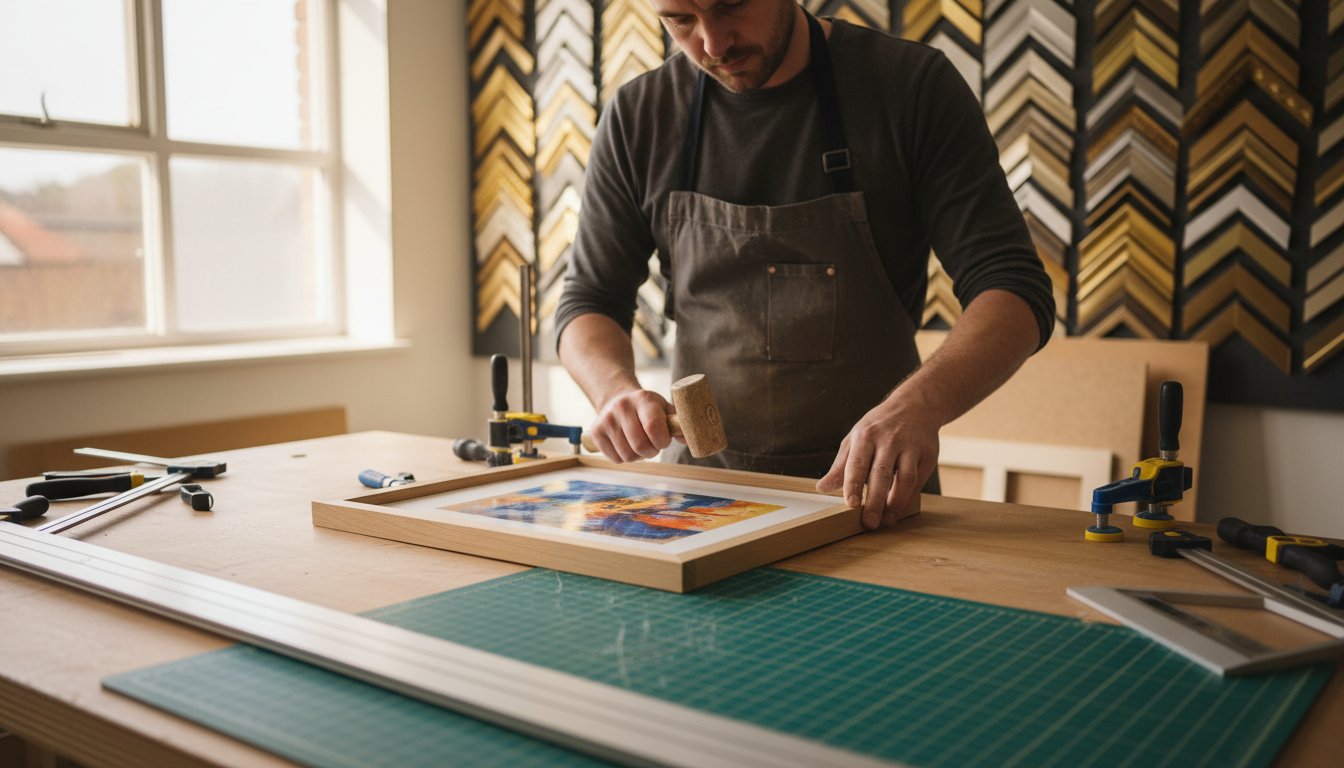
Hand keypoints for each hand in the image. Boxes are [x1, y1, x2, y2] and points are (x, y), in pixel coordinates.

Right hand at [589, 388, 679, 462]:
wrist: (617, 399)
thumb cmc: (647, 409)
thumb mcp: (665, 409)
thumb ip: (678, 424)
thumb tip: (689, 439)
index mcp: (643, 399)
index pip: (653, 426)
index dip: (662, 441)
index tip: (663, 441)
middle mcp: (622, 406)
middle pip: (640, 446)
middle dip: (651, 451)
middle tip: (653, 445)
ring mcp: (606, 419)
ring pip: (628, 456)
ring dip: (638, 456)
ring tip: (639, 444)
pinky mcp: (596, 433)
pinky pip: (615, 459)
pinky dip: (625, 458)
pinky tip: (627, 445)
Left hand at [816, 395, 939, 528]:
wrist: (915, 405)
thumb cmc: (879, 426)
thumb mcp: (855, 439)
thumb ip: (840, 466)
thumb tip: (822, 488)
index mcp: (866, 435)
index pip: (858, 463)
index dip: (854, 485)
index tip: (851, 505)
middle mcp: (889, 440)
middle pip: (882, 473)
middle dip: (876, 501)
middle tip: (870, 523)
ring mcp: (910, 446)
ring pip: (905, 477)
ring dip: (897, 502)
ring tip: (887, 520)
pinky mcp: (928, 454)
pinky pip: (919, 480)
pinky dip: (910, 497)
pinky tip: (900, 509)